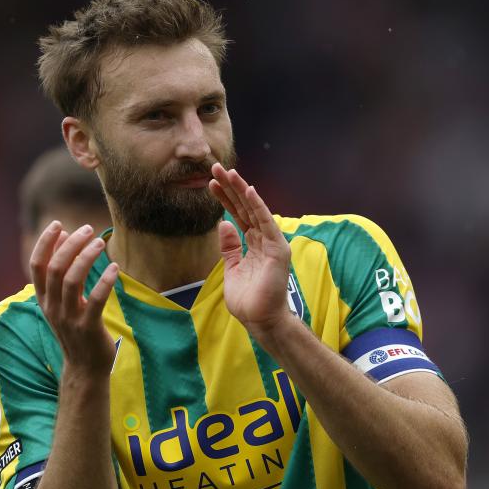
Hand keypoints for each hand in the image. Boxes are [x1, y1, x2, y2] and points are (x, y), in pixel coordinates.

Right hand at [30, 221, 119, 375]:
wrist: (84, 368)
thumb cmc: (75, 329)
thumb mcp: (62, 302)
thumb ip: (61, 273)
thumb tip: (64, 237)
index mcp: (43, 300)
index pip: (37, 266)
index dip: (45, 243)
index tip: (59, 224)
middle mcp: (52, 308)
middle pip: (55, 269)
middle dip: (71, 245)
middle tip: (88, 230)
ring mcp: (69, 318)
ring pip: (72, 280)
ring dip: (86, 257)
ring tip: (100, 242)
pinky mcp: (88, 327)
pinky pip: (94, 300)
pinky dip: (104, 281)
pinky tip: (114, 267)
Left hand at [208, 164, 291, 338]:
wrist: (260, 320)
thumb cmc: (249, 300)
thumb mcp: (232, 268)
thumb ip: (230, 247)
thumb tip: (223, 224)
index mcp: (254, 244)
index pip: (238, 215)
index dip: (225, 198)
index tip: (211, 183)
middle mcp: (265, 239)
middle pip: (245, 208)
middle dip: (231, 187)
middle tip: (215, 168)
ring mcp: (272, 243)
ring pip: (255, 210)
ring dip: (241, 190)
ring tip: (228, 172)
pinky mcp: (278, 250)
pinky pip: (266, 223)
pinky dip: (259, 206)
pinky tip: (249, 190)